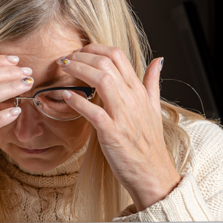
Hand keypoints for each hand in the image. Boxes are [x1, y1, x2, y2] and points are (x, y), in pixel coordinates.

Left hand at [57, 45, 181, 211]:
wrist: (154, 174)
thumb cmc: (150, 145)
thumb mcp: (154, 109)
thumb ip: (152, 83)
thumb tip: (158, 61)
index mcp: (140, 92)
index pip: (118, 56)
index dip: (95, 48)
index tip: (80, 51)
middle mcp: (132, 99)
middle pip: (106, 63)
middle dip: (82, 55)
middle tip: (66, 58)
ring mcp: (123, 116)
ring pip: (101, 80)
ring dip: (79, 70)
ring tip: (63, 68)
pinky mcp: (113, 133)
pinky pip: (94, 111)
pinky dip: (78, 101)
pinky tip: (66, 96)